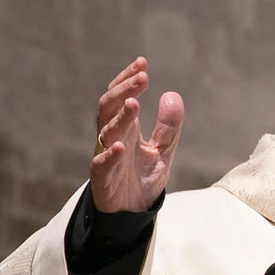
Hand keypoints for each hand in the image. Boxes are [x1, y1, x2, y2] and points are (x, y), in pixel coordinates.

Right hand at [91, 56, 184, 212]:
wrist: (133, 211)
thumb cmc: (143, 176)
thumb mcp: (163, 149)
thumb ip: (169, 126)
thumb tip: (172, 95)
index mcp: (126, 127)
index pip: (120, 96)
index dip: (127, 79)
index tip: (142, 63)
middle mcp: (113, 137)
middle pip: (109, 107)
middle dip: (123, 90)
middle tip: (142, 77)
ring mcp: (106, 157)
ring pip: (106, 132)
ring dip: (120, 117)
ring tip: (134, 103)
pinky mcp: (104, 179)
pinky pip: (101, 164)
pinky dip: (109, 155)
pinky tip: (120, 146)